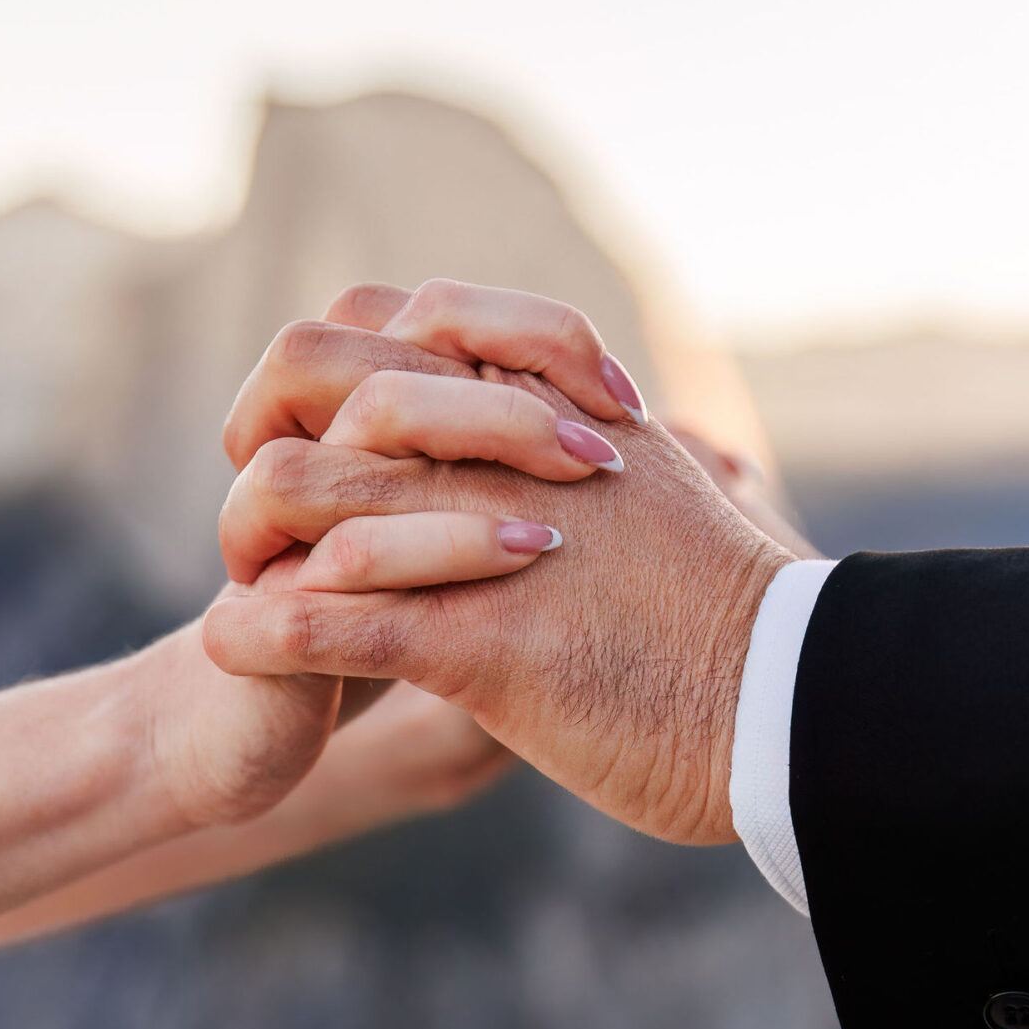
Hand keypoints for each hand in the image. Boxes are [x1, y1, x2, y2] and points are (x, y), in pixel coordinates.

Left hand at [208, 287, 802, 845]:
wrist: (794, 706)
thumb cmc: (728, 617)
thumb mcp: (660, 493)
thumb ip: (593, 449)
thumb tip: (571, 433)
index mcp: (552, 405)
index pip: (401, 323)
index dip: (324, 367)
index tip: (296, 429)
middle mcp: (512, 451)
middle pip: (336, 390)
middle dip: (264, 445)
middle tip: (246, 515)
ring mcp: (493, 541)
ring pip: (318, 493)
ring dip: (253, 537)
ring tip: (238, 578)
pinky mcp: (485, 641)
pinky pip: (339, 620)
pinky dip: (269, 632)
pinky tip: (234, 646)